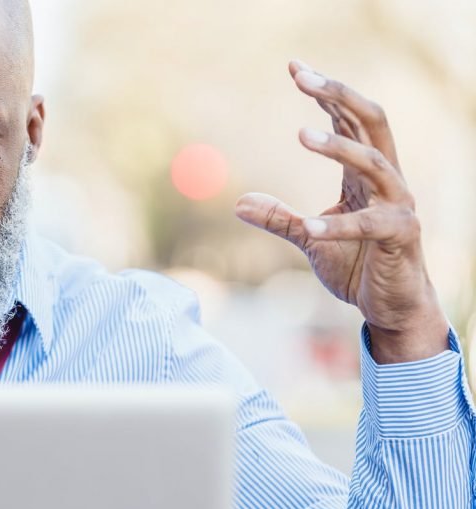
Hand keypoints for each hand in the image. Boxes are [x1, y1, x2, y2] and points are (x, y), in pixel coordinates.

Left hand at [234, 61, 447, 363]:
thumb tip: (240, 203)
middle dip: (340, 96)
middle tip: (304, 79)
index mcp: (365, 176)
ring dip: (339, 148)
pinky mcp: (400, 237)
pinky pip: (370, 225)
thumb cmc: (356, 267)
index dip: (325, 93)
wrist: (389, 307)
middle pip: (372, 123)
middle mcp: (387, 182)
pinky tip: (308, 227)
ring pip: (375, 164)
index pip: (349, 121)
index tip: (295, 69)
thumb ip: (279, 218)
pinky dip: (337, 226)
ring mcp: (398, 207)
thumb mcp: (308, 240)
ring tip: (301, 134)